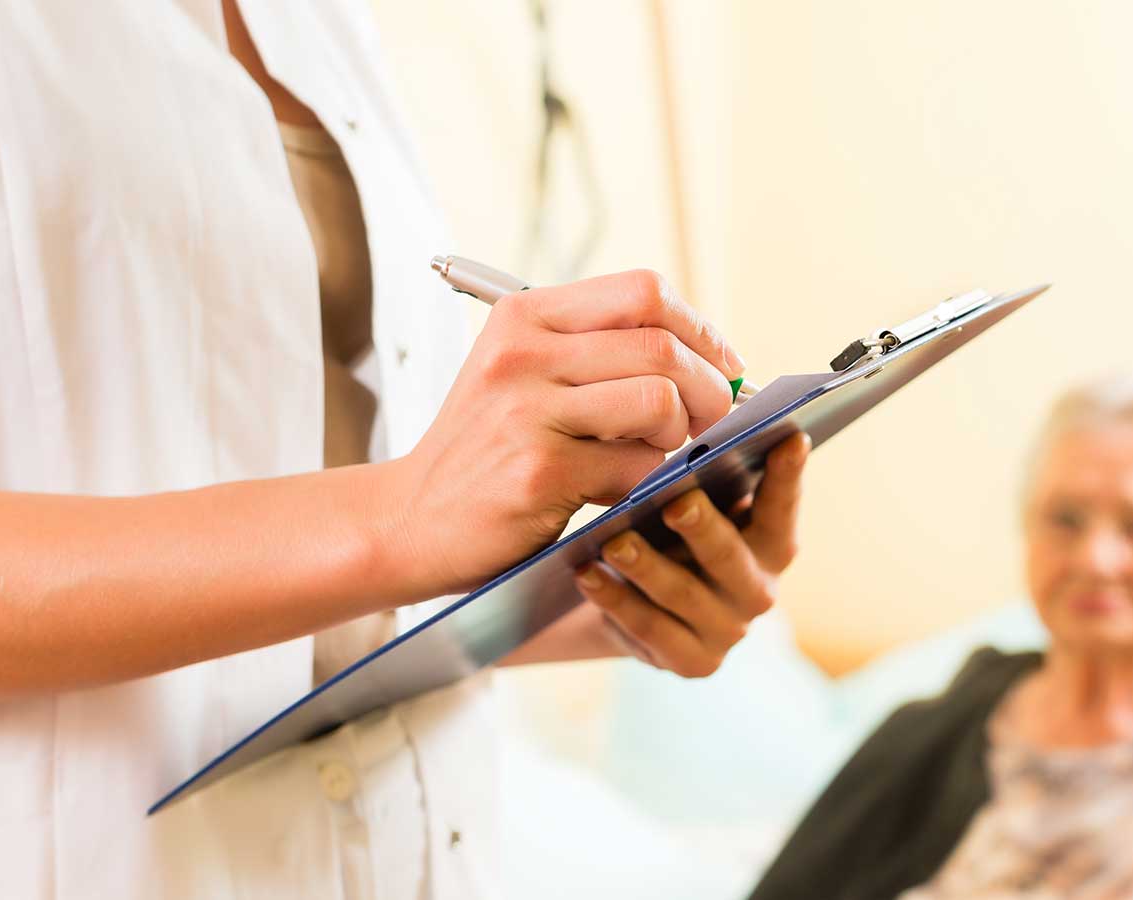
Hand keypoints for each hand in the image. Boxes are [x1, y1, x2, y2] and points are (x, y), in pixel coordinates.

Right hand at [378, 269, 743, 597]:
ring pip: (659, 401)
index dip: (701, 328)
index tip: (724, 364)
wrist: (408, 519)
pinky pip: (637, 467)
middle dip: (710, 387)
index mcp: (526, 317)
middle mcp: (523, 354)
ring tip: (659, 454)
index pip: (644, 291)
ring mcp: (528, 412)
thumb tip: (711, 359)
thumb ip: (598, 354)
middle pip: (662, 346)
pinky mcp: (538, 472)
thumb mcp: (524, 376)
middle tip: (715, 418)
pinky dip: (652, 481)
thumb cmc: (486, 450)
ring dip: (681, 435)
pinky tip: (629, 488)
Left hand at [573, 433, 808, 676]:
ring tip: (613, 543)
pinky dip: (615, 600)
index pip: (782, 507)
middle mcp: (759, 590)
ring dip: (646, 567)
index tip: (790, 438)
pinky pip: (648, 628)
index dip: (788, 475)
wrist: (651, 609)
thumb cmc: (679, 539)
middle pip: (729, 557)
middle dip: (703, 529)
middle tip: (677, 502)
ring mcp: (728, 631)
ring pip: (682, 595)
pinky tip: (587, 575)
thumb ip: (708, 485)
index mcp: (772, 544)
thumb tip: (685, 442)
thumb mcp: (702, 510)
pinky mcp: (693, 662)